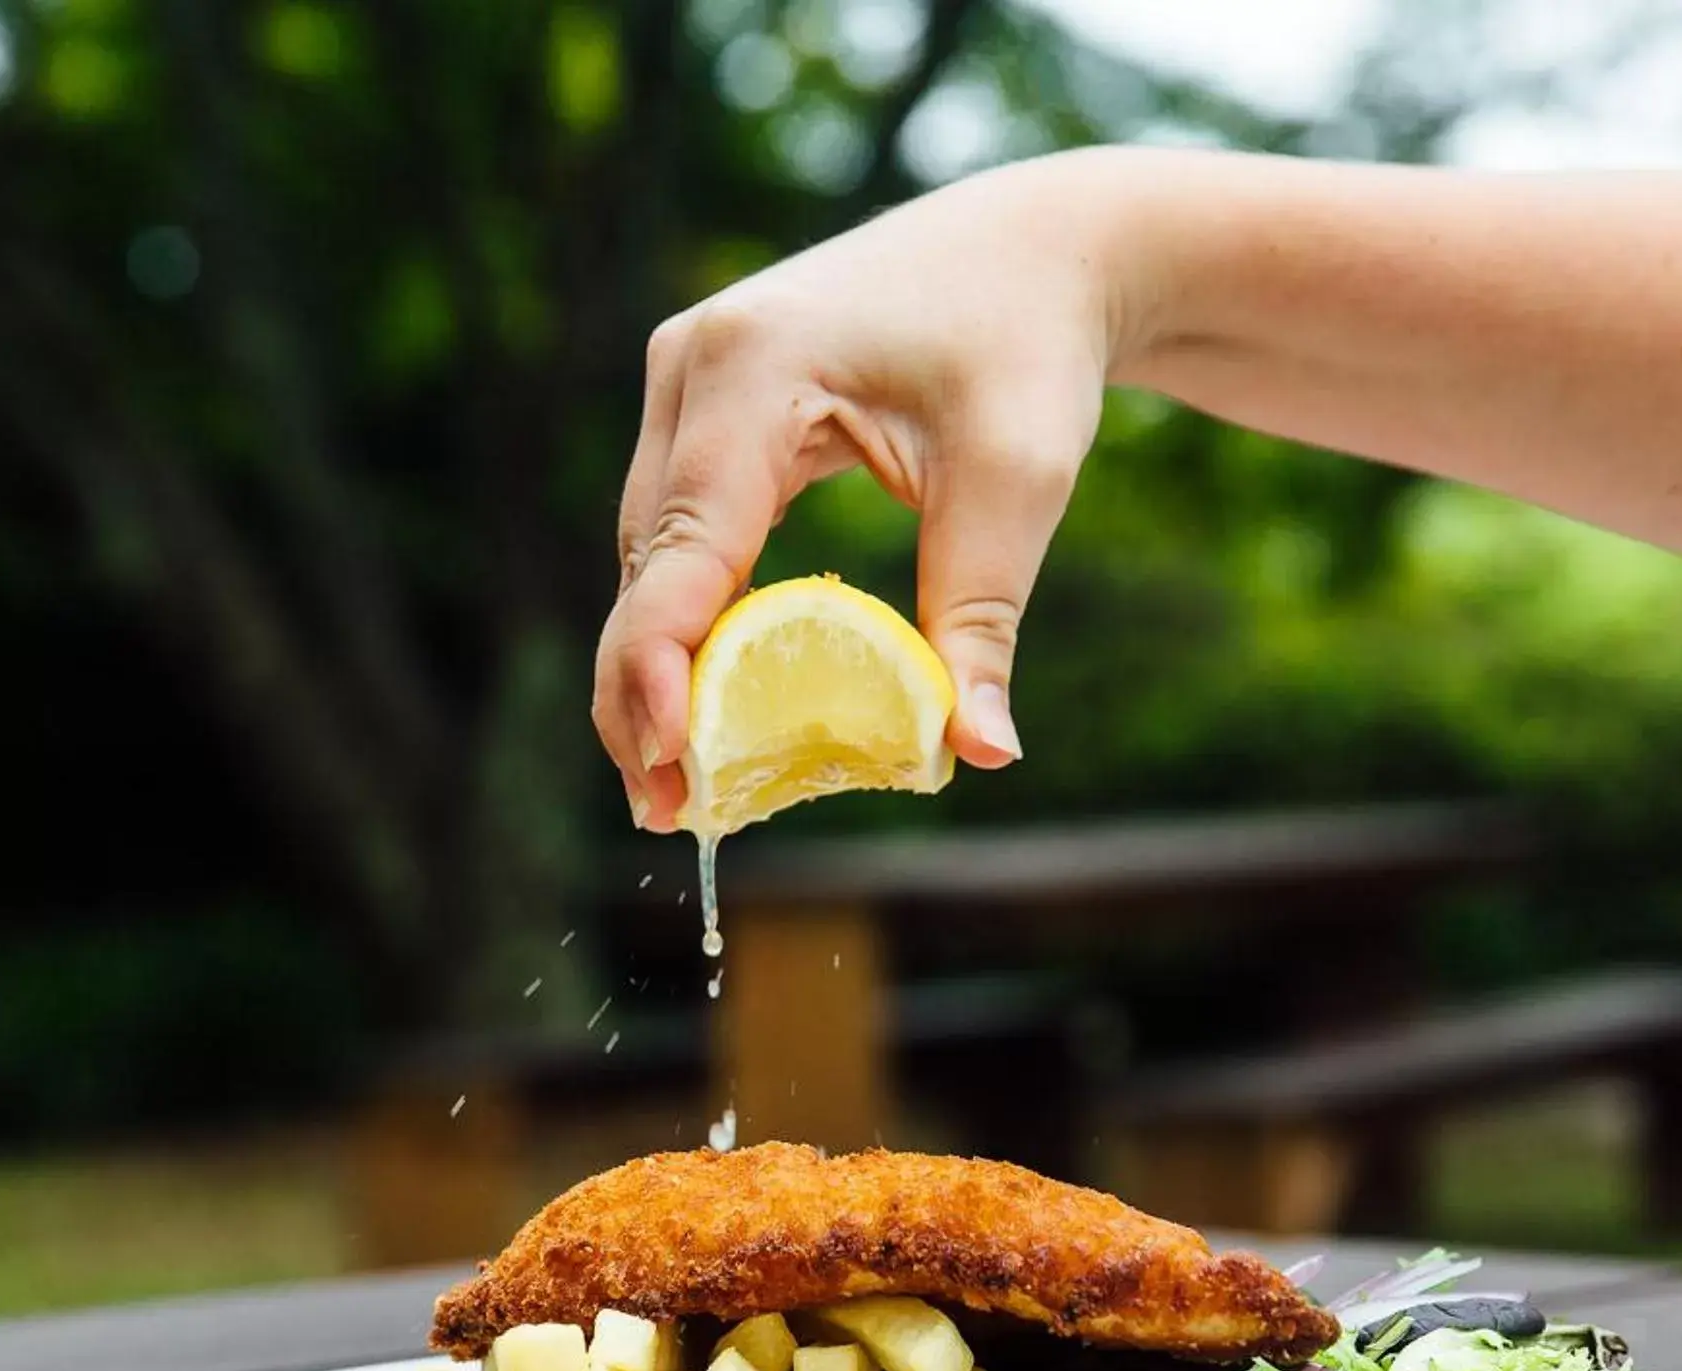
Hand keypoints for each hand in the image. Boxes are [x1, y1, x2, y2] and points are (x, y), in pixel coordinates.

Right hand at [594, 152, 1126, 829]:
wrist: (1037, 249)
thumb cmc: (1030, 347)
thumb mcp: (1019, 481)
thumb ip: (981, 618)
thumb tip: (980, 751)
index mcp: (755, 365)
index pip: (685, 541)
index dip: (660, 662)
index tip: (665, 762)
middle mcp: (693, 362)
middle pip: (646, 560)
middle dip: (644, 690)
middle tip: (664, 810)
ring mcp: (687, 379)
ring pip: (650, 552)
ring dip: (657, 664)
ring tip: (676, 783)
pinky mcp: (705, 406)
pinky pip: (679, 530)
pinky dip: (689, 618)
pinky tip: (703, 702)